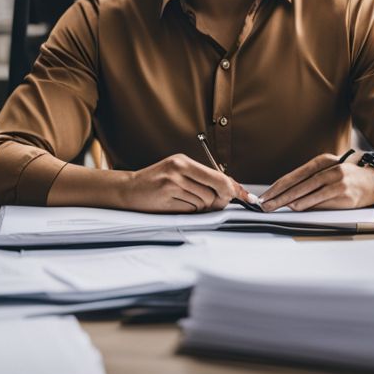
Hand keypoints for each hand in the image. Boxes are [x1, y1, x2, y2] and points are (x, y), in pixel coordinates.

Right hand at [119, 154, 249, 212]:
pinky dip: (188, 212)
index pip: (217, 176)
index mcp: (183, 161)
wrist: (128, 190)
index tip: (246, 197)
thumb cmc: (156, 182)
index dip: (233, 188)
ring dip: (199, 207)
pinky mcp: (166, 200)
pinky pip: (190, 211)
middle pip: (214, 192)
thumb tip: (232, 189)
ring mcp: (171, 185)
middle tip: (211, 203)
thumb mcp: (178, 172)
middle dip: (217, 201)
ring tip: (184, 201)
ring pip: (203, 203)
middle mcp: (178, 170)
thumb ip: (202, 179)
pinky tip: (176, 205)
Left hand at [259, 154, 373, 211]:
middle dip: (278, 195)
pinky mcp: (344, 192)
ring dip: (289, 200)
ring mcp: (337, 180)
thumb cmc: (349, 179)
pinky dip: (306, 204)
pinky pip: (320, 199)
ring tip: (275, 206)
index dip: (277, 186)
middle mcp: (328, 168)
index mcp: (322, 161)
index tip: (265, 195)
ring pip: (307, 191)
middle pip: (297, 183)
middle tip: (265, 204)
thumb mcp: (329, 173)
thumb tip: (289, 198)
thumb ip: (311, 182)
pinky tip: (296, 207)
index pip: (294, 175)